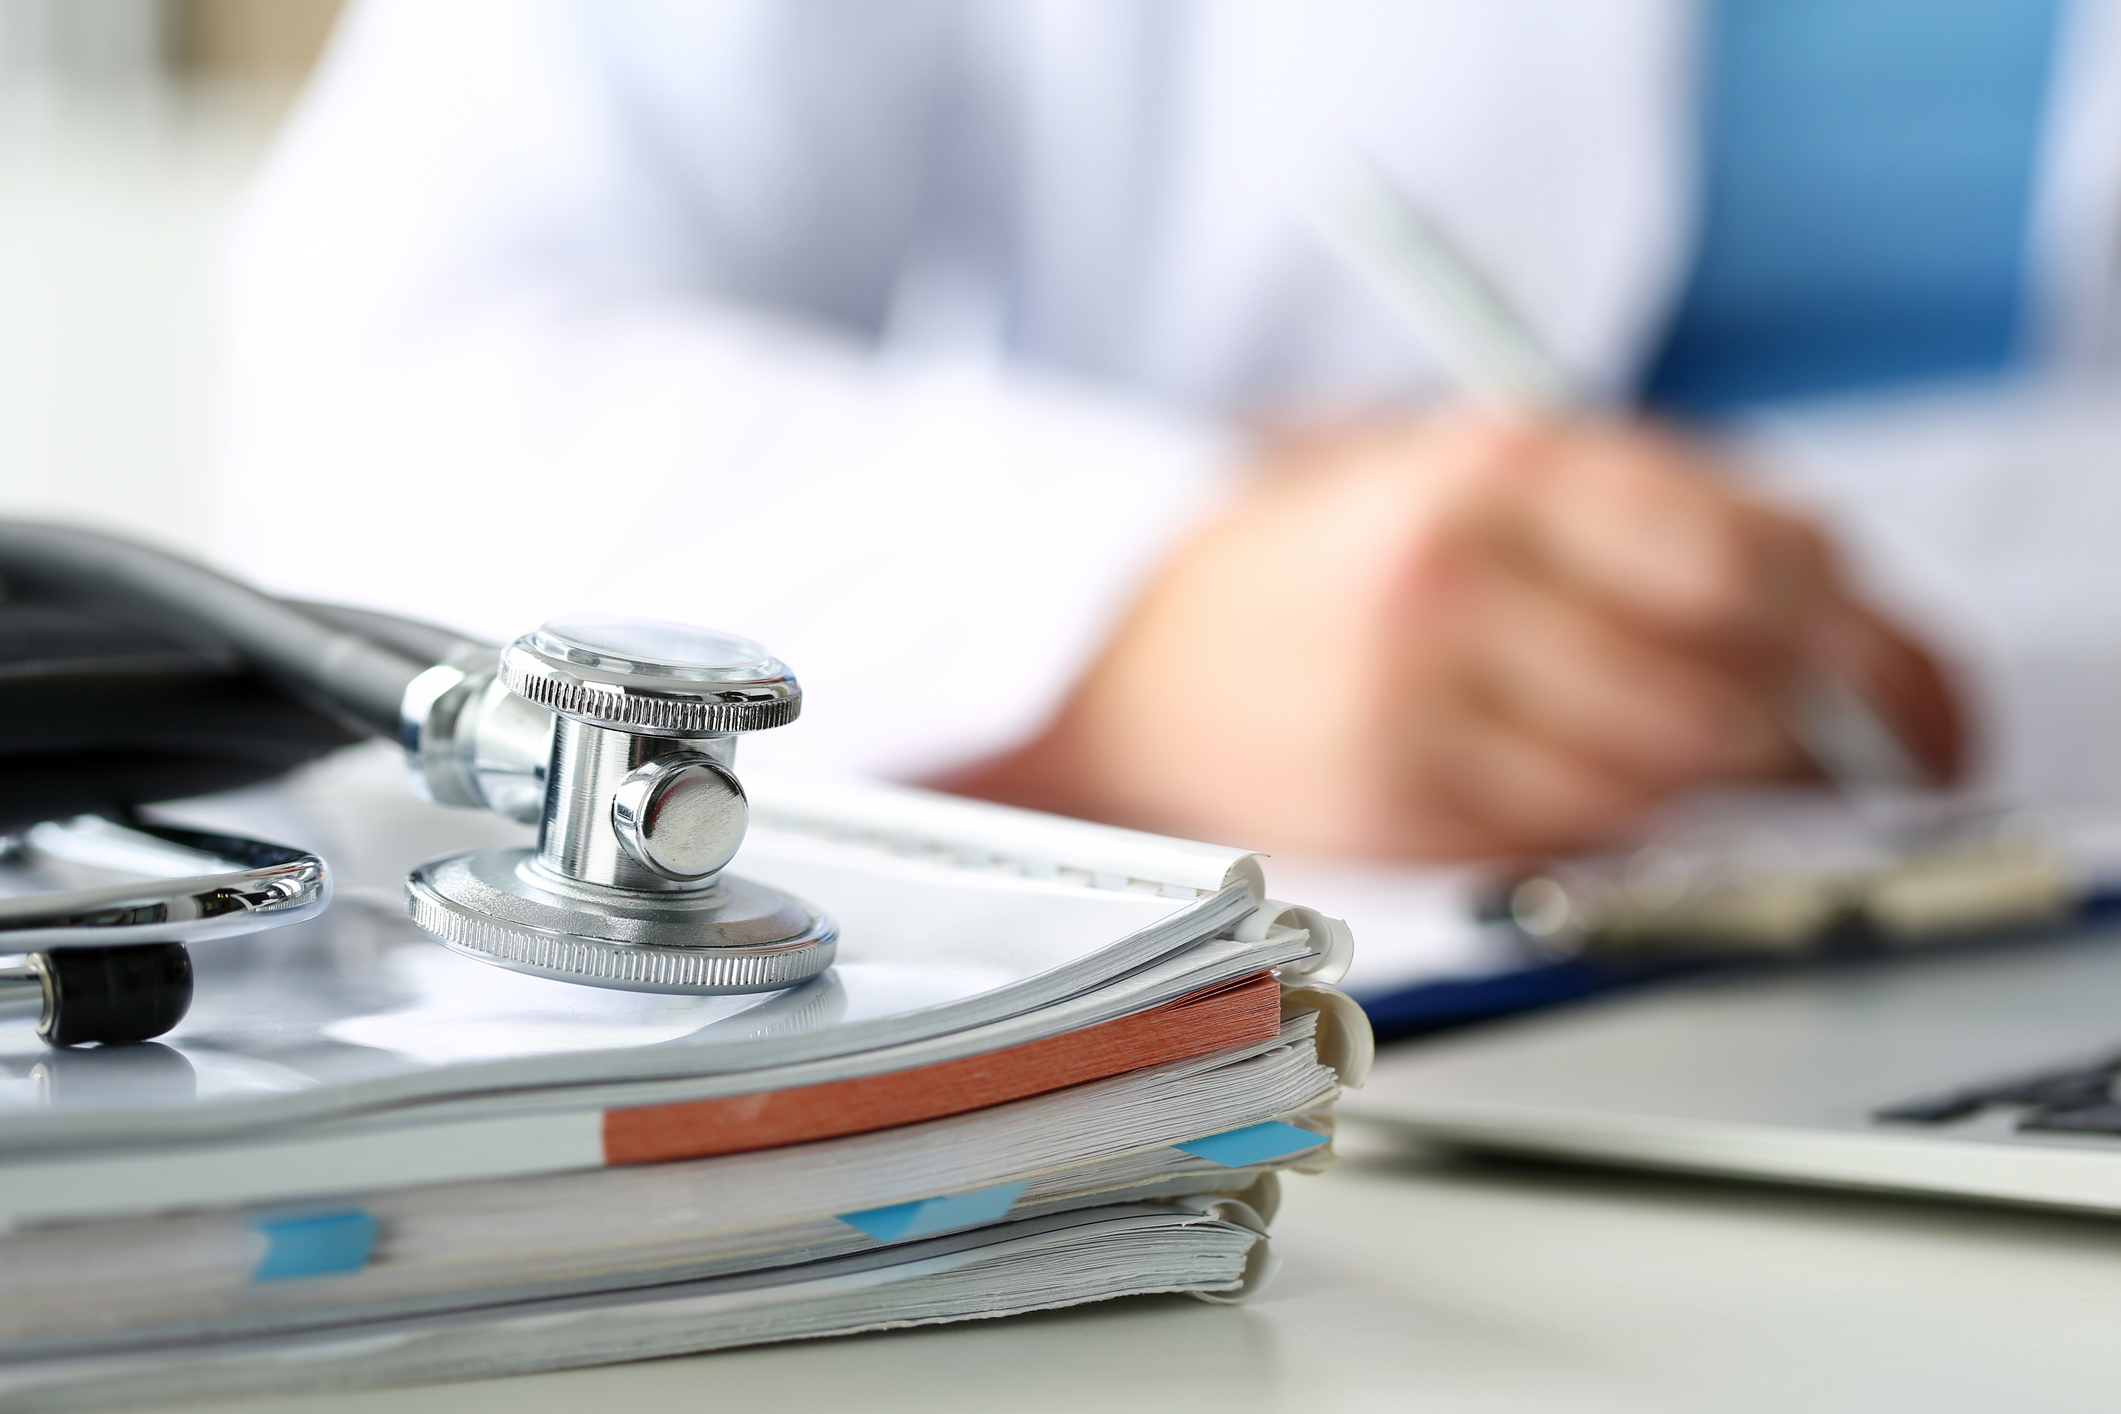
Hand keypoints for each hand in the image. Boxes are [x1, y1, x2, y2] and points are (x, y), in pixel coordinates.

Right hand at [941, 411, 1963, 859]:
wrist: (1125, 648)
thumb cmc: (1315, 552)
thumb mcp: (1460, 463)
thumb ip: (1633, 502)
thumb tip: (1821, 593)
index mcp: (1478, 471)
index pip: (1734, 552)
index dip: (1844, 612)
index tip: (1884, 647)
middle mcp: (1450, 591)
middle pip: (1720, 683)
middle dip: (1821, 718)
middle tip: (1865, 731)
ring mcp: (1418, 716)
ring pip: (1661, 775)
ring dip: (1729, 774)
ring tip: (1743, 752)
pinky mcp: (1399, 816)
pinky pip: (1579, 833)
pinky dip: (1634, 815)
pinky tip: (1625, 778)